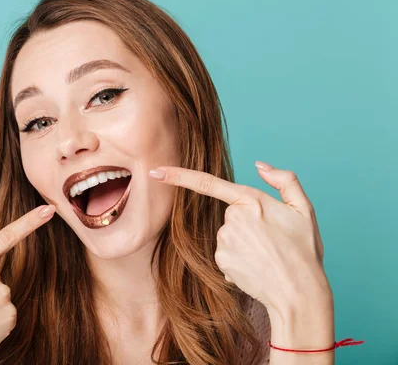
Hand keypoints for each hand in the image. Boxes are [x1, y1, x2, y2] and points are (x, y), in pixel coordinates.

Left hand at [149, 161, 329, 313]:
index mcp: (251, 201)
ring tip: (266, 256)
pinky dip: (238, 260)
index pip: (208, 183)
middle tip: (271, 241)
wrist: (299, 293)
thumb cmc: (304, 252)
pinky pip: (226, 254)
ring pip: (228, 235)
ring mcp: (224, 241)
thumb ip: (284, 181)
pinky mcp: (220, 260)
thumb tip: (259, 165)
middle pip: (230, 214)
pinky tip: (256, 267)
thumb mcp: (304, 210)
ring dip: (243, 243)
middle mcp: (232, 219)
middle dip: (247, 224)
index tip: (155, 171)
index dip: (178, 176)